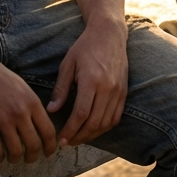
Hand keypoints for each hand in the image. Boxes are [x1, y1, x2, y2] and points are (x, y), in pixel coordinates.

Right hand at [0, 46, 57, 163]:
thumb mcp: (19, 85)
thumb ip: (30, 105)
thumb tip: (39, 126)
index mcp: (31, 100)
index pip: (48, 131)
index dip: (50, 147)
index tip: (48, 153)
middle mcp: (19, 112)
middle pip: (34, 145)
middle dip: (33, 157)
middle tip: (30, 159)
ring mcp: (2, 119)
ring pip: (15, 151)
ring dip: (14, 158)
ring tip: (12, 157)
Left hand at [48, 18, 128, 146]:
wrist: (109, 34)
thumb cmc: (85, 47)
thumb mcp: (67, 64)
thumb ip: (60, 89)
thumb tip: (51, 111)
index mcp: (91, 80)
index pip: (81, 114)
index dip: (70, 130)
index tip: (61, 139)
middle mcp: (107, 88)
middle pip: (94, 123)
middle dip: (79, 137)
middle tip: (67, 143)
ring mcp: (118, 91)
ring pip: (106, 123)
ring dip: (92, 135)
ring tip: (78, 138)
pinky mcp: (124, 92)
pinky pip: (116, 117)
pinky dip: (104, 127)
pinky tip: (93, 130)